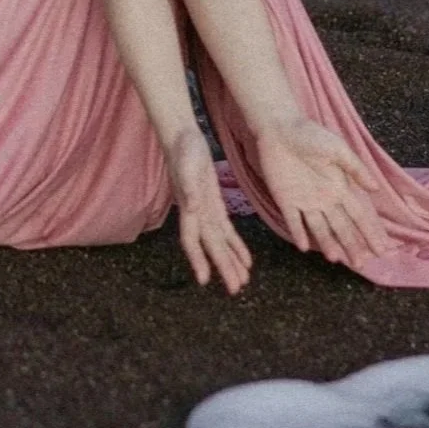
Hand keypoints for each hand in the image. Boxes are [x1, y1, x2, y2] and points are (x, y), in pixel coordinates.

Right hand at [167, 129, 251, 294]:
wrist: (183, 138)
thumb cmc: (183, 151)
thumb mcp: (187, 167)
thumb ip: (189, 188)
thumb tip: (191, 208)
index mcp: (189, 209)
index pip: (192, 241)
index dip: (198, 260)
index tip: (205, 281)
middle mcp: (196, 215)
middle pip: (211, 247)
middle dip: (223, 268)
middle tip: (235, 289)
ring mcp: (206, 211)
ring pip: (220, 243)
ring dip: (230, 262)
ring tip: (242, 280)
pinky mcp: (215, 205)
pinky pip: (227, 230)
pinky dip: (236, 245)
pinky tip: (246, 259)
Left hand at [253, 116, 392, 264]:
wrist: (278, 127)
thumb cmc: (309, 134)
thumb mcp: (337, 148)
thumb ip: (355, 169)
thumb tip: (375, 189)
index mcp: (340, 186)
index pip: (360, 215)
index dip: (371, 232)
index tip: (383, 249)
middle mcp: (325, 198)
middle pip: (343, 227)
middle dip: (353, 245)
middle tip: (363, 264)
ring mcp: (305, 200)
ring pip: (320, 229)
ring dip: (329, 244)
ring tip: (338, 260)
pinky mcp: (285, 199)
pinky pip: (293, 221)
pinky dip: (299, 234)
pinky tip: (305, 248)